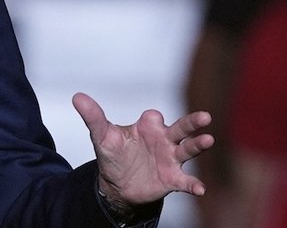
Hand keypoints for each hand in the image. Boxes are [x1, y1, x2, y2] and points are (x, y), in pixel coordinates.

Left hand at [72, 92, 213, 206]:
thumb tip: (77, 97)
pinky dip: (194, 184)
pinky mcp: (172, 179)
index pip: (154, 116)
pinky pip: (186, 181)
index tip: (151, 119)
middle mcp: (164, 139)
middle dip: (193, 122)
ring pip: (188, 149)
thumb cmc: (113, 154)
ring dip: (198, 145)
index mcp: (148, 126)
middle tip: (205, 116)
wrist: (117, 183)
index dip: (153, 118)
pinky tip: (200, 189)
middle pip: (182, 128)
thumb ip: (93, 117)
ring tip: (209, 140)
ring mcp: (170, 159)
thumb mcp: (101, 136)